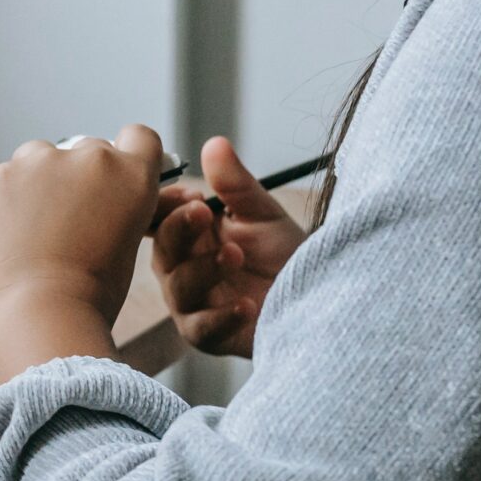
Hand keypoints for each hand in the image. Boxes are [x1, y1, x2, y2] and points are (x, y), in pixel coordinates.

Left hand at [0, 124, 168, 331]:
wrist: (44, 311)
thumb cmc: (90, 293)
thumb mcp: (127, 244)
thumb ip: (122, 206)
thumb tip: (109, 199)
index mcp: (131, 175)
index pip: (138, 137)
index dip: (127, 154)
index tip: (114, 172)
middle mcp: (90, 158)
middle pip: (85, 151)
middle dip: (78, 177)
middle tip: (67, 219)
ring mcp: (40, 162)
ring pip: (38, 158)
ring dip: (36, 181)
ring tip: (32, 228)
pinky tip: (6, 231)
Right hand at [149, 135, 308, 357]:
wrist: (322, 299)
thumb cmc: (286, 256)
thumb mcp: (263, 213)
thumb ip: (235, 184)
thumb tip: (214, 143)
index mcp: (190, 237)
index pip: (157, 220)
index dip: (164, 207)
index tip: (190, 194)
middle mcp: (184, 270)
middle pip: (162, 251)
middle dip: (179, 229)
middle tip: (202, 211)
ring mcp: (194, 305)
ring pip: (178, 288)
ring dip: (203, 269)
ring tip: (235, 254)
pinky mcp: (210, 337)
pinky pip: (202, 328)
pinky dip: (222, 316)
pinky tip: (247, 304)